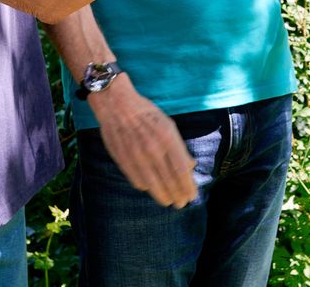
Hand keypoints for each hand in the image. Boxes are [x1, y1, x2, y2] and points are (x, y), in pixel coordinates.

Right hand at [91, 76, 196, 207]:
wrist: (117, 105)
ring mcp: (137, 157)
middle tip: (182, 203)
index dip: (188, 186)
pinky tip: (151, 189)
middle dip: (178, 194)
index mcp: (167, 138)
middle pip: (169, 180)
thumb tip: (191, 165)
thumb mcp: (168, 124)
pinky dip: (147, 187)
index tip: (192, 196)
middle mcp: (154, 149)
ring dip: (163, 196)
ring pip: (153, 185)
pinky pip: (138, 181)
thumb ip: (179, 147)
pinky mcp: (123, 161)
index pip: (181, 170)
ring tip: (169, 202)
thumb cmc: (146, 113)